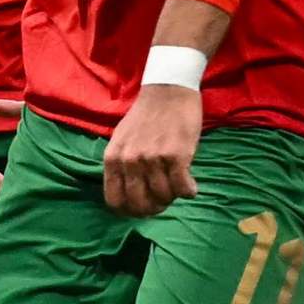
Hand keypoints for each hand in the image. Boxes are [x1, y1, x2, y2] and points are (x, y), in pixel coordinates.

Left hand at [102, 83, 200, 216]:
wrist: (167, 91)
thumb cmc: (145, 117)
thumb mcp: (121, 141)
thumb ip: (121, 166)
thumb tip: (127, 196)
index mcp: (112, 158)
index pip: (114, 201)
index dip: (130, 212)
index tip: (142, 209)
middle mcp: (129, 161)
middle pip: (139, 204)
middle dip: (153, 208)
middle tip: (164, 201)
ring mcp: (152, 158)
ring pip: (163, 197)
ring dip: (173, 197)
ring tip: (177, 185)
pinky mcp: (176, 155)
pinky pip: (182, 188)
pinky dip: (188, 191)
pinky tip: (191, 186)